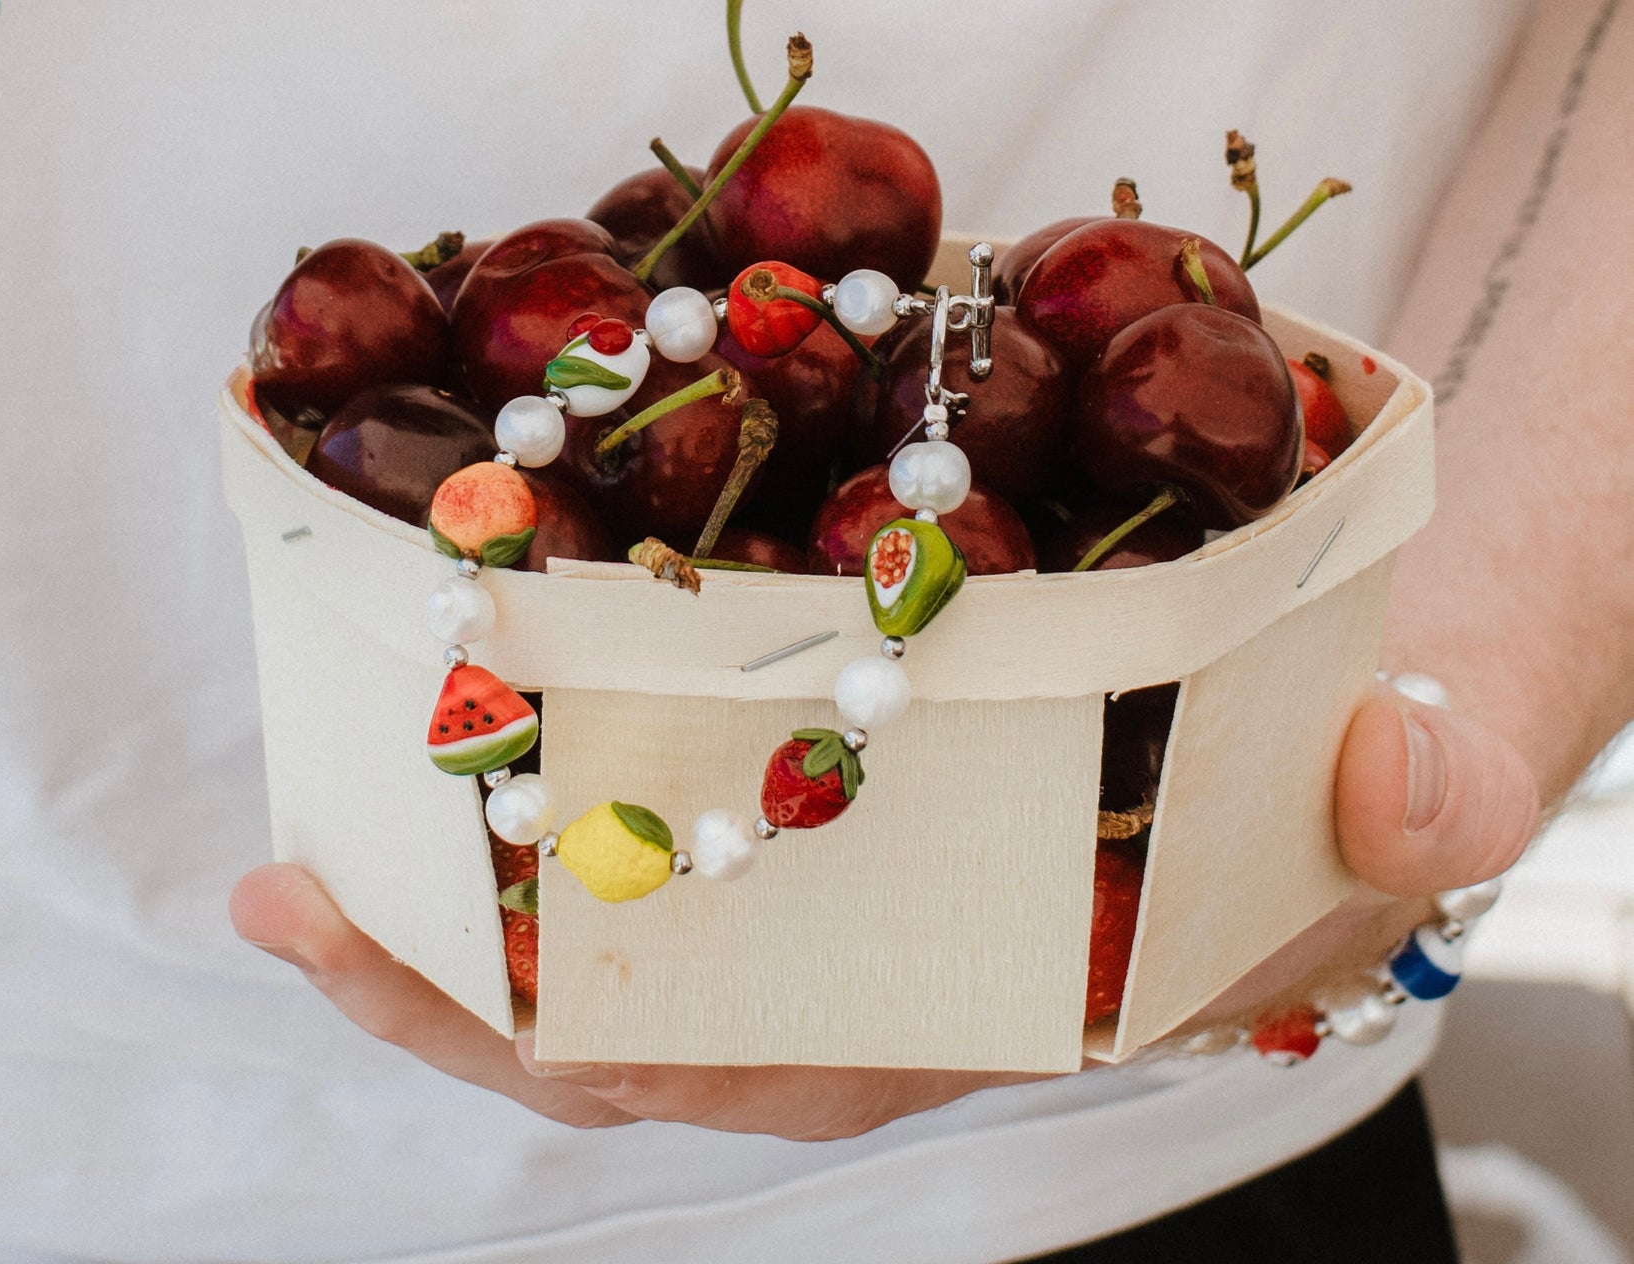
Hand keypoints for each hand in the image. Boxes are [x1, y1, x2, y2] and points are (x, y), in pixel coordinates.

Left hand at [231, 687, 1537, 1137]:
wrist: (1361, 662)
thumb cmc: (1369, 747)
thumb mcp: (1425, 768)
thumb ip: (1431, 793)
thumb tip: (1404, 781)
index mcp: (1019, 986)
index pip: (807, 1064)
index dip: (645, 1053)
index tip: (487, 1012)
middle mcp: (906, 944)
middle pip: (659, 1014)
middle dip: (470, 982)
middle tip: (295, 891)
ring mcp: (858, 852)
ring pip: (633, 912)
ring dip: (473, 878)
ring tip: (315, 810)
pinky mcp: (843, 751)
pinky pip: (672, 779)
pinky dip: (561, 747)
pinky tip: (468, 679)